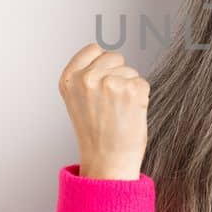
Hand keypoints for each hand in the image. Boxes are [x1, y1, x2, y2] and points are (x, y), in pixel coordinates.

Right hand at [59, 43, 150, 179]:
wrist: (108, 162)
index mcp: (69, 79)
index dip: (102, 65)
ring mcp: (109, 83)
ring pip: (130, 71)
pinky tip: (130, 114)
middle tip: (111, 104)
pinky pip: (143, 83)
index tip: (101, 84)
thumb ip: (85, 76)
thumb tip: (106, 53)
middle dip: (117, 75)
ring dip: (129, 88)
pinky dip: (141, 98)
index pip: (93, 49)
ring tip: (118, 112)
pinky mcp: (131, 90)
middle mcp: (86, 78)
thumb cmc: (96, 134)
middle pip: (115, 57)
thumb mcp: (78, 100)